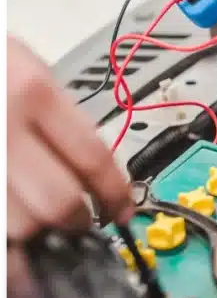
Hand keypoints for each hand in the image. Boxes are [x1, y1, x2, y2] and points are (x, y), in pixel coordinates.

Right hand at [1, 35, 134, 241]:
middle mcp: (0, 127)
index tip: (123, 210)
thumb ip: (63, 118)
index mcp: (32, 93)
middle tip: (80, 218)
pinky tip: (9, 211)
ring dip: (35, 229)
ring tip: (37, 215)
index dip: (115, 194)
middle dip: (77, 219)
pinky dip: (5, 229)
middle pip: (58, 202)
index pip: (92, 158)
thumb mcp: (28, 67)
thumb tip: (97, 173)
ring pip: (19, 225)